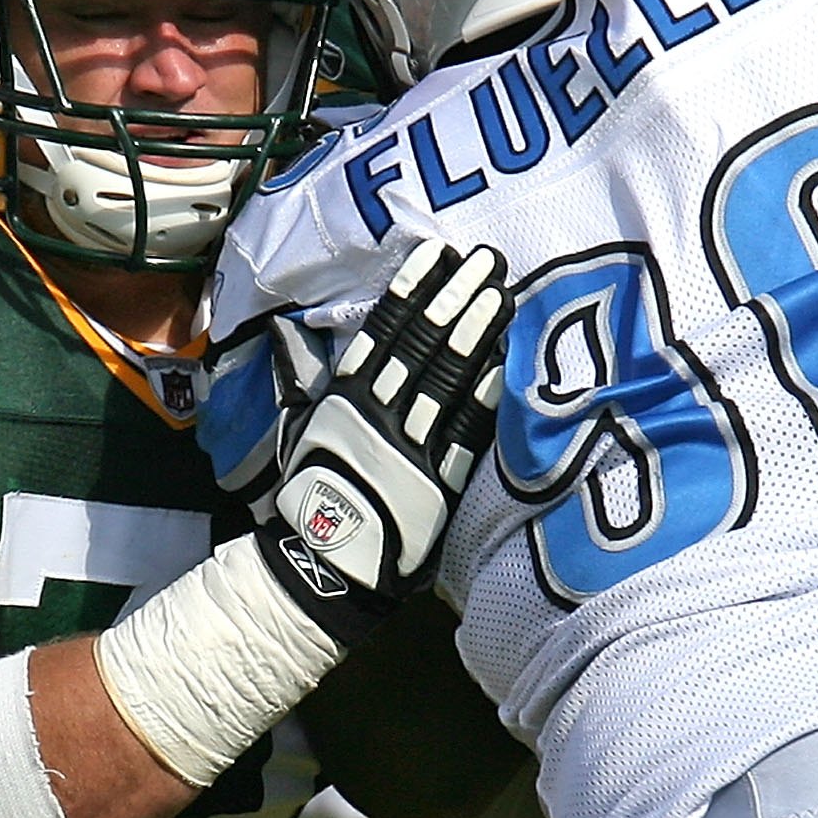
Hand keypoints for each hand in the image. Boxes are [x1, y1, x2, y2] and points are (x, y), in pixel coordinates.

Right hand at [257, 240, 510, 644]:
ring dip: (474, 333)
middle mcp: (377, 413)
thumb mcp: (314, 432)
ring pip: (444, 378)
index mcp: (344, 398)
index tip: (437, 255)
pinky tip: (503, 365)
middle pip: (421, 344)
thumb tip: (362, 355)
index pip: (383, 331)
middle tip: (486, 259)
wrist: (324, 562)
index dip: (412, 290)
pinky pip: (462, 434)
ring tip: (500, 294)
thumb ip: (343, 394)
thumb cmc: (317, 496)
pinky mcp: (433, 483)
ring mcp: (407, 446)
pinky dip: (482, 399)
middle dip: (454, 297)